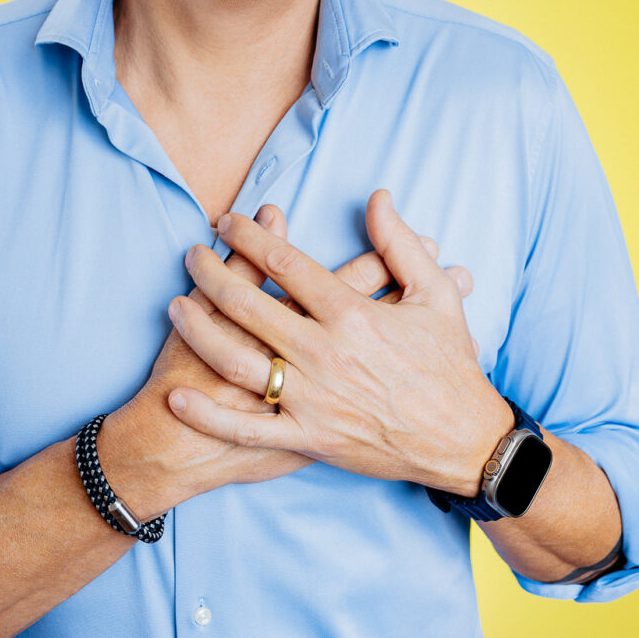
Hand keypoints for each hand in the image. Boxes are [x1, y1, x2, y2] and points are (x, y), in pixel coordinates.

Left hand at [166, 190, 502, 495]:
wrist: (464, 440)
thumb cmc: (450, 363)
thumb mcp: (435, 293)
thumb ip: (398, 242)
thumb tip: (376, 197)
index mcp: (351, 313)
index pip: (284, 262)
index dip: (249, 236)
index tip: (227, 220)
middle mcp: (324, 353)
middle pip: (250, 305)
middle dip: (212, 274)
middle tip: (191, 254)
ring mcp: (312, 399)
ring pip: (238, 360)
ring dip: (199, 330)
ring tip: (174, 305)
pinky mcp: (308, 438)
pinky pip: (247, 428)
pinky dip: (209, 414)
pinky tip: (178, 396)